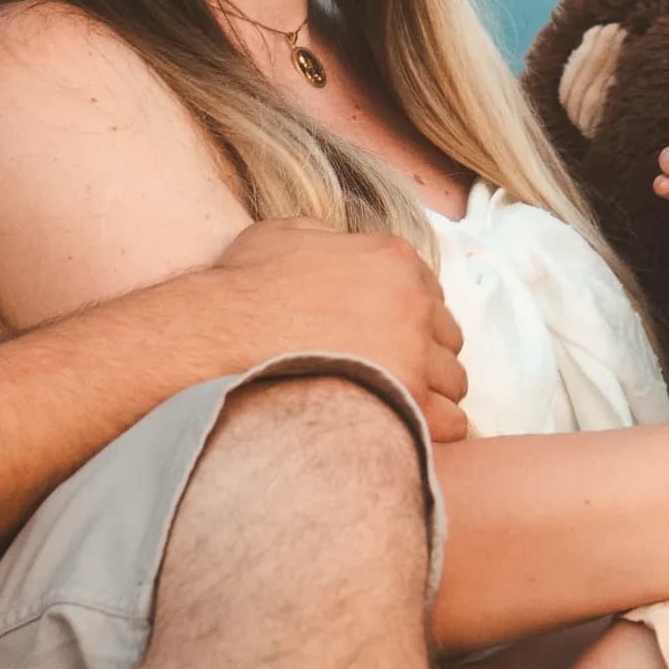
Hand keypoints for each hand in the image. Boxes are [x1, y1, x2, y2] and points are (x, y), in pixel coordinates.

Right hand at [201, 219, 469, 443]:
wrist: (215, 342)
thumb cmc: (239, 293)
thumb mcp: (278, 236)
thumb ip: (324, 237)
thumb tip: (337, 245)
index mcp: (391, 260)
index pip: (430, 295)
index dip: (408, 322)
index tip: (383, 342)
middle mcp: (412, 301)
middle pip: (446, 338)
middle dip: (422, 357)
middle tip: (384, 378)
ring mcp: (413, 352)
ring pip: (453, 382)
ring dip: (427, 395)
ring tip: (388, 409)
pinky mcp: (408, 401)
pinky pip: (451, 422)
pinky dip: (430, 429)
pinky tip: (397, 432)